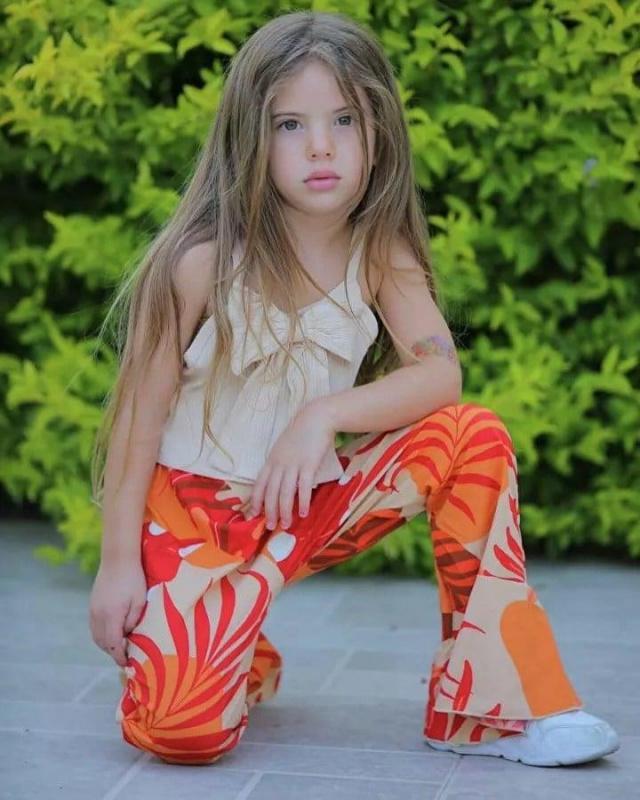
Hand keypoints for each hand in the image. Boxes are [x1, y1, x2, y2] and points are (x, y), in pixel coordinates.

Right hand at [89, 556, 147, 666]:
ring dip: (106, 644)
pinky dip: (102, 634)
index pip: (113, 644)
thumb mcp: (140, 601)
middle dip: (113, 652)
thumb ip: (133, 621)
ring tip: (120, 645)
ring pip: (96, 636)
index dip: (119, 656)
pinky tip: (112, 631)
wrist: (118, 557)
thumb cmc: (134, 578)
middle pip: (102, 643)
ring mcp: (93, 609)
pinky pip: (94, 626)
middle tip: (126, 655)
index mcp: (111, 616)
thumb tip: (127, 634)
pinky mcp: (92, 604)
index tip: (127, 663)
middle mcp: (98, 615)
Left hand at [249, 400, 336, 529]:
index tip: (252, 515)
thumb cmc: (301, 433)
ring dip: (285, 511)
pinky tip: (303, 513)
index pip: (259, 484)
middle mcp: (279, 464)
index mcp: (271, 461)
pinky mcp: (309, 464)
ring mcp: (293, 464)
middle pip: (271, 492)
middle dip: (269, 511)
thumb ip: (280, 464)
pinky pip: (303, 486)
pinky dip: (303, 501)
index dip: (255, 501)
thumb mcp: (284, 448)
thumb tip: (279, 483)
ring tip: (286, 525)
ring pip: (285, 492)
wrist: (316, 418)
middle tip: (270, 526)